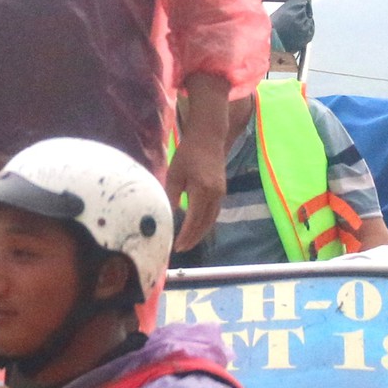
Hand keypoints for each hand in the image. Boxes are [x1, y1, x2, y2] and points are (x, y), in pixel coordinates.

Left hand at [167, 133, 225, 254]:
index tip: (177, 245)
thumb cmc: (188, 154)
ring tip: (188, 242)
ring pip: (211, 220)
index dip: (186, 235)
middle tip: (181, 249)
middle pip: (204, 224)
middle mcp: (215, 195)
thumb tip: (166, 216)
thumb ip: (171, 196)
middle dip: (193, 238)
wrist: (209, 138)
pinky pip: (214, 213)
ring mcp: (221, 194)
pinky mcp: (221, 191)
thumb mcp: (174, 174)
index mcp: (202, 190)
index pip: (193, 220)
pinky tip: (197, 228)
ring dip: (200, 233)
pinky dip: (206, 224)